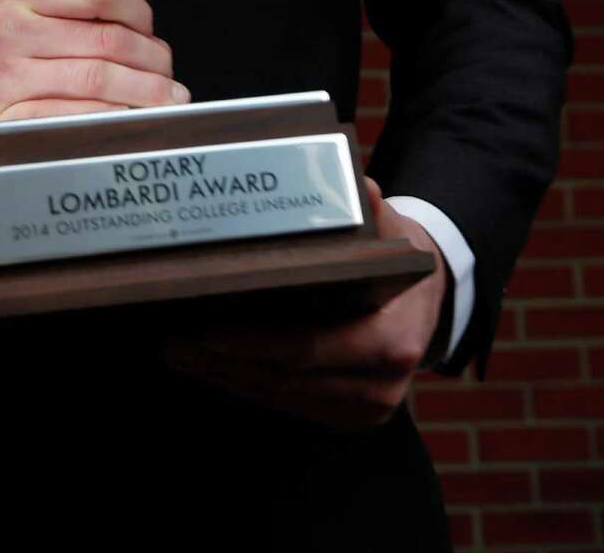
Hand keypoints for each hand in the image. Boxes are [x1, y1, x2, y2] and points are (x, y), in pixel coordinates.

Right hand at [0, 0, 188, 158]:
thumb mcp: (3, 5)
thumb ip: (56, 6)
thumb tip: (130, 20)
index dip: (137, 9)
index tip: (151, 25)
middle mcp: (14, 36)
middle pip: (106, 43)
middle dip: (153, 60)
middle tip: (170, 73)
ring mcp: (7, 81)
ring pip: (96, 82)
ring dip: (144, 94)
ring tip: (168, 100)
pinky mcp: (1, 122)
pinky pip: (69, 119)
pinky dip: (109, 121)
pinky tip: (131, 122)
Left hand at [162, 178, 450, 429]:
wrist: (429, 300)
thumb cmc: (400, 259)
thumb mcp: (393, 229)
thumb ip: (374, 210)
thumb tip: (363, 186)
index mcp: (391, 340)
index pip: (308, 350)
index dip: (253, 344)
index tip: (206, 330)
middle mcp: (381, 386)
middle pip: (287, 380)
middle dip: (225, 364)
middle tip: (174, 341)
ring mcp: (366, 409)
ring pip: (283, 398)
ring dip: (228, 379)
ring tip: (179, 352)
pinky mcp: (350, 416)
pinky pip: (292, 405)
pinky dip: (249, 387)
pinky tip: (212, 367)